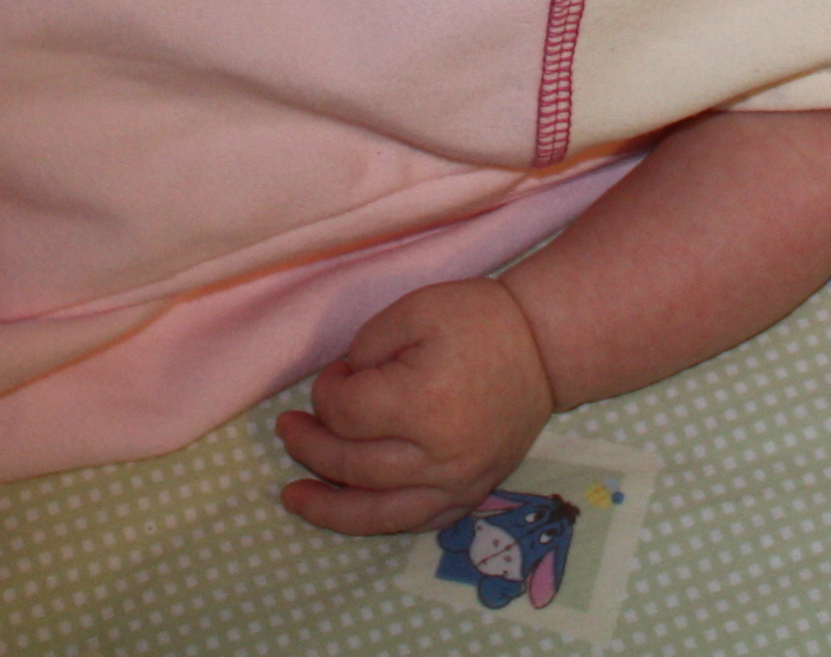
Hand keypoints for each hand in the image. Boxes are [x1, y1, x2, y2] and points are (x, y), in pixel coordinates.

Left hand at [274, 276, 555, 534]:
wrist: (543, 347)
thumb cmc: (478, 320)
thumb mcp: (414, 309)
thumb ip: (364, 350)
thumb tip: (339, 390)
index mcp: (421, 402)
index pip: (345, 413)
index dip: (326, 391)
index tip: (337, 372)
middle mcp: (438, 454)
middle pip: (351, 464)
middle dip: (310, 445)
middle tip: (287, 428)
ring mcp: (457, 481)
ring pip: (378, 511)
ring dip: (328, 507)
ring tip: (293, 498)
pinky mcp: (471, 493)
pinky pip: (416, 521)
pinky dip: (378, 521)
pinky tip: (351, 513)